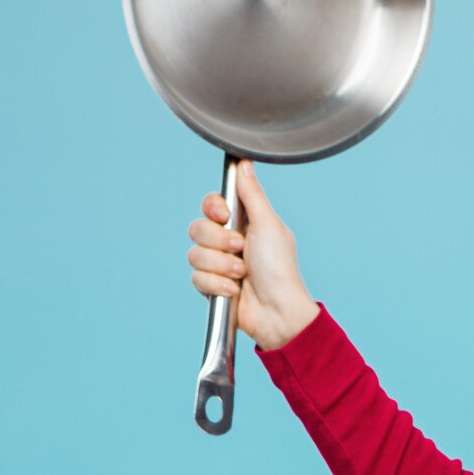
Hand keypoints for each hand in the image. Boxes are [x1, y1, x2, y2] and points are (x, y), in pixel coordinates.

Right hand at [186, 159, 319, 350]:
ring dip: (220, 266)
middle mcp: (228, 241)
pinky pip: (196, 278)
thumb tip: (245, 163)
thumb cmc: (279, 269)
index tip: (224, 214)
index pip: (211, 205)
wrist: (277, 311)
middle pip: (197, 228)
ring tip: (242, 274)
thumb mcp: (268, 225)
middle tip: (241, 250)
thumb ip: (253, 195)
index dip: (213, 208)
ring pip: (194, 254)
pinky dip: (217, 285)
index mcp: (243, 223)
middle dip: (218, 241)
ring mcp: (218, 264)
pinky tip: (235, 291)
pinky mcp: (211, 286)